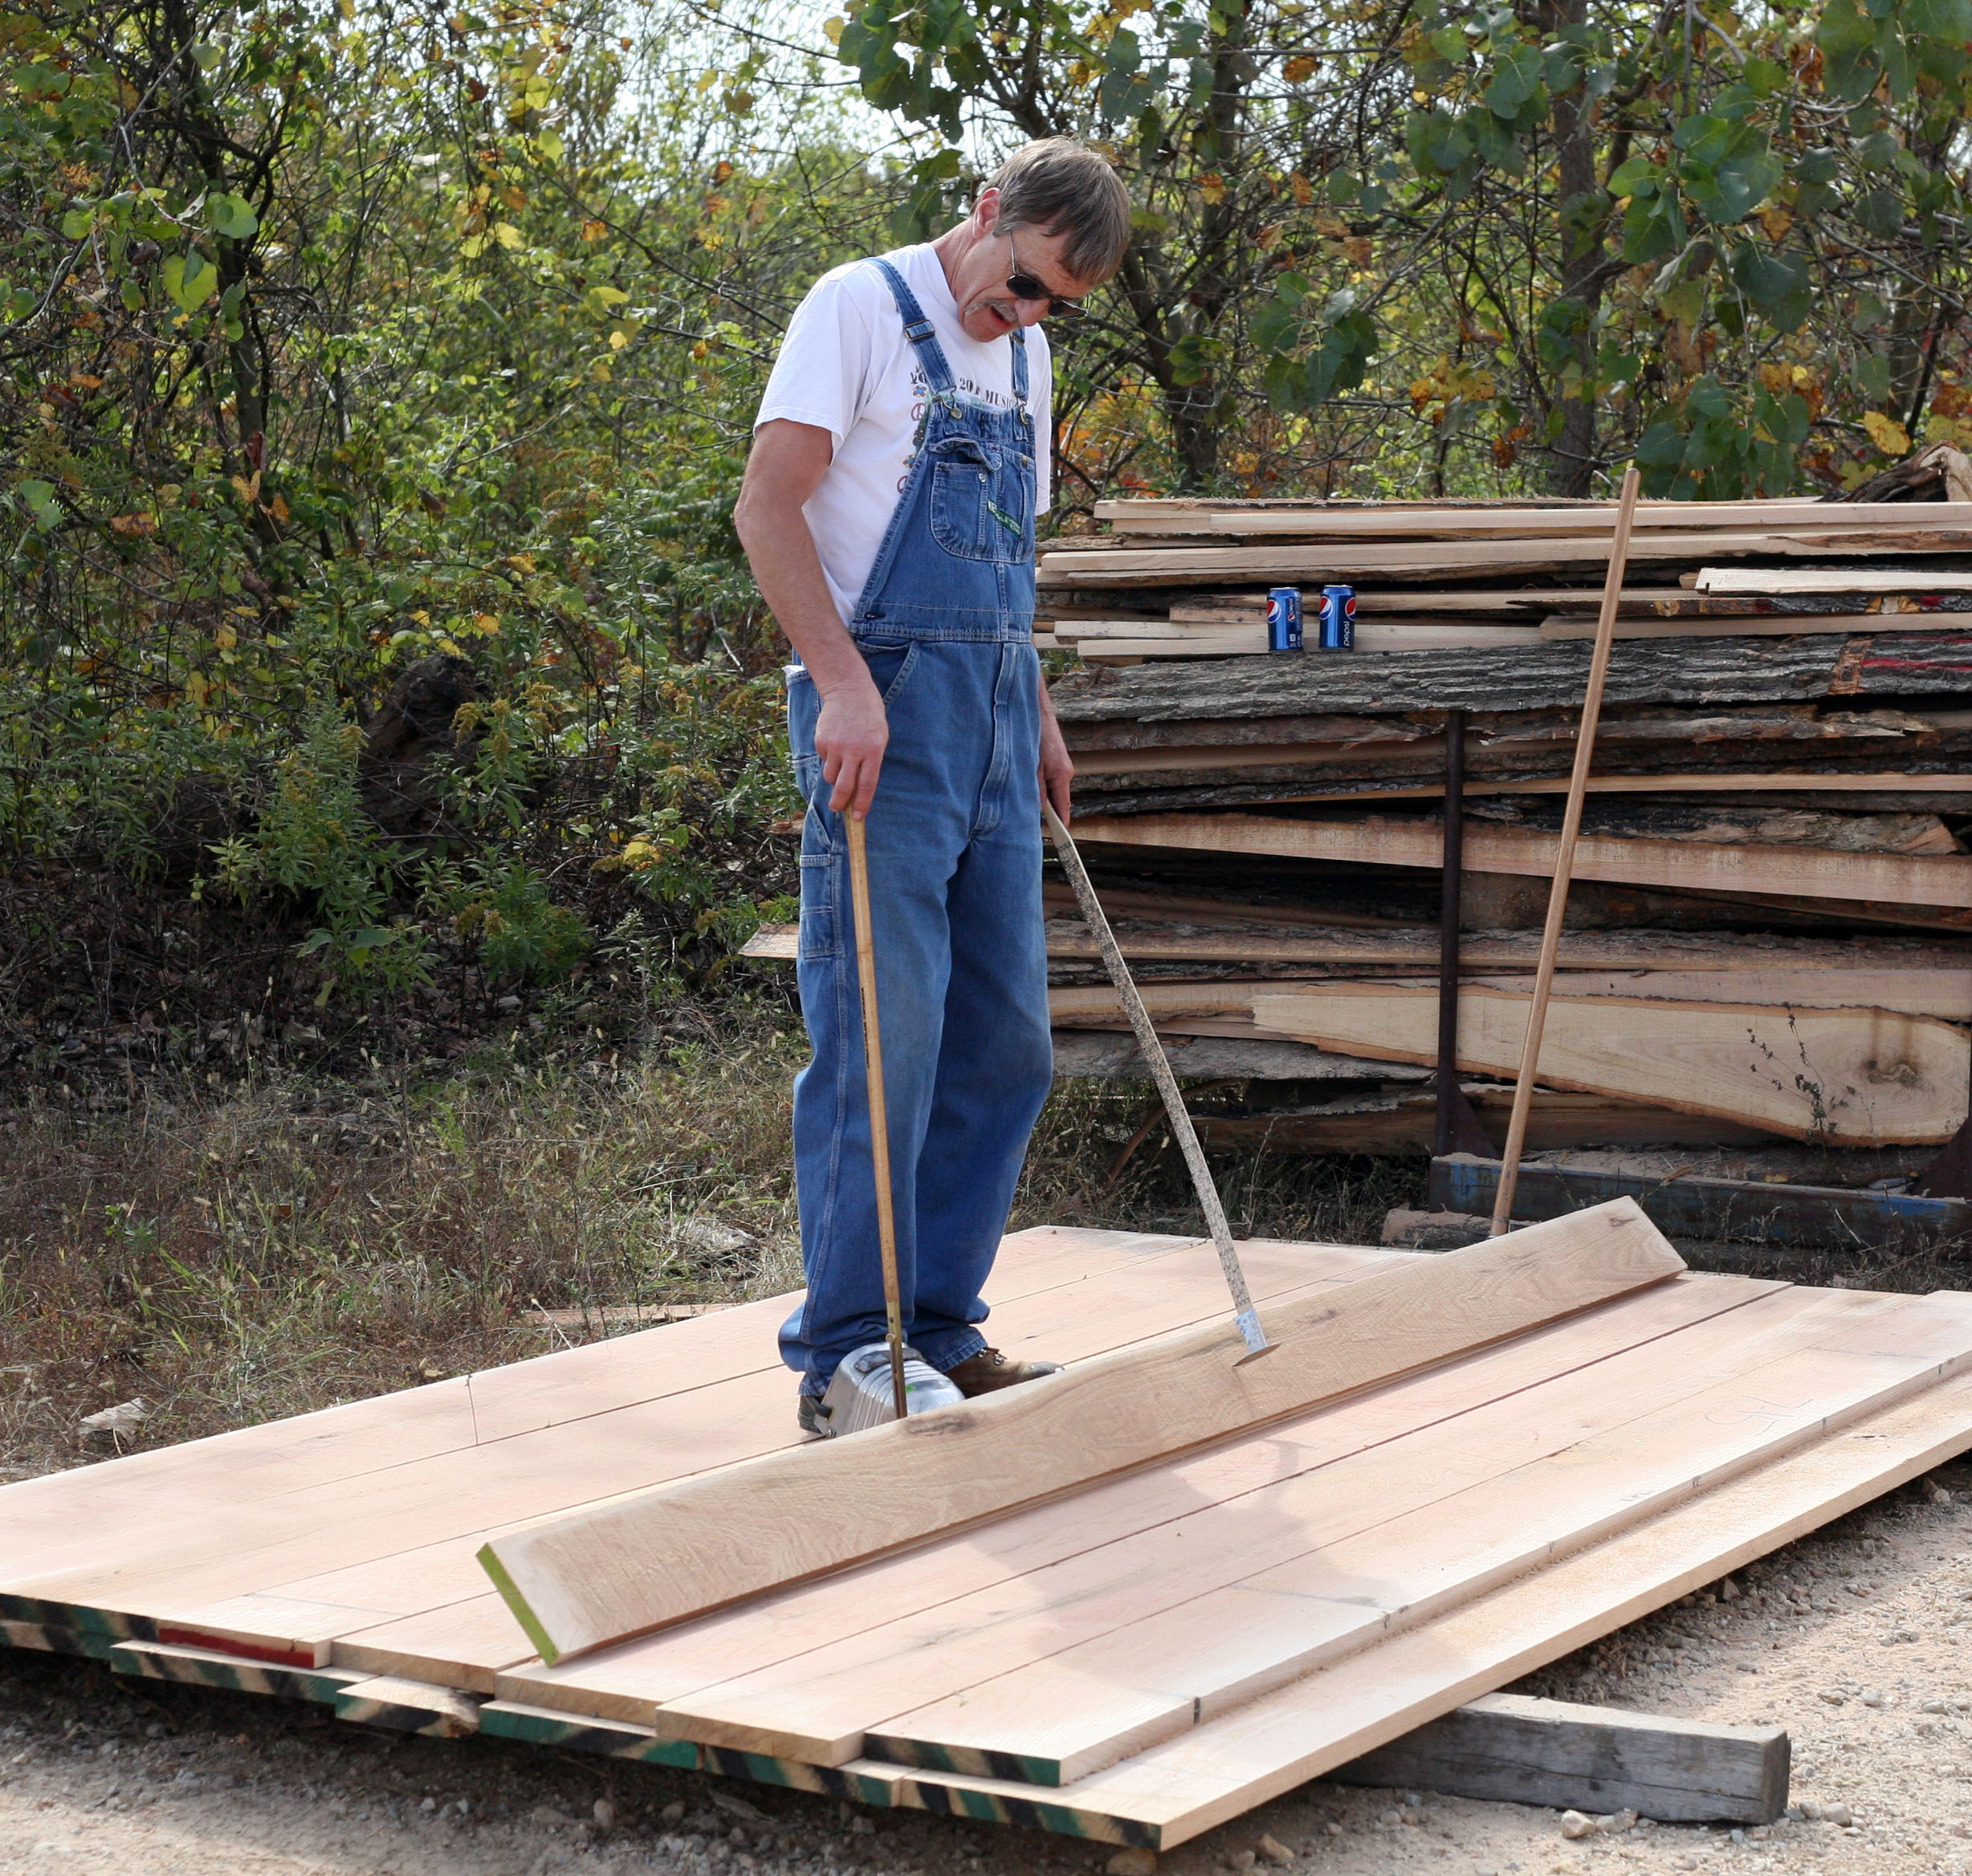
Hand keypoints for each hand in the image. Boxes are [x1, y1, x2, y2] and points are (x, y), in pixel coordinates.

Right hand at [816, 671, 888, 816]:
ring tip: (840, 764)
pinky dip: (829, 758)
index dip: (862, 804)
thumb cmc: (869, 716)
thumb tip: (859, 787)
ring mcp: (835, 746)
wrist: (848, 691)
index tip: (858, 817)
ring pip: (831, 776)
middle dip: (840, 803)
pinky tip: (835, 743)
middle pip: (844, 787)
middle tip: (837, 809)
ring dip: (834, 778)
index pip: (867, 784)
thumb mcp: (879, 737)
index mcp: (873, 751)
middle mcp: (853, 750)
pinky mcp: (822, 741)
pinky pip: (824, 759)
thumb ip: (871, 761)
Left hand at [1038, 682, 1073, 825]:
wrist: (1037, 710)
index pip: (1063, 806)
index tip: (1060, 838)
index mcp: (1062, 776)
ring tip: (1026, 804)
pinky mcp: (1054, 760)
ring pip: (1051, 788)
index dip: (1061, 823)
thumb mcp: (1032, 766)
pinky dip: (1040, 785)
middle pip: (1057, 799)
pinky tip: (1029, 786)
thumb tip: (1038, 809)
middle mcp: (1065, 772)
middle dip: (1047, 811)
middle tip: (1033, 825)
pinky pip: (1048, 779)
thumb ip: (1036, 789)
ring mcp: (1061, 766)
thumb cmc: (1035, 735)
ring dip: (1041, 796)